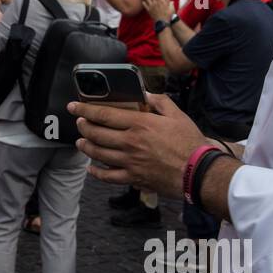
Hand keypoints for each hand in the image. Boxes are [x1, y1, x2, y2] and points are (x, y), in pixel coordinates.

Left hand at [69, 93, 206, 199]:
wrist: (198, 171)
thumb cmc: (190, 142)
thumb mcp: (177, 115)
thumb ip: (159, 102)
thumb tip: (144, 94)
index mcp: (139, 124)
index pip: (104, 115)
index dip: (85, 110)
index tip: (73, 107)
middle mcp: (130, 142)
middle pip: (97, 134)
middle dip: (84, 126)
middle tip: (79, 122)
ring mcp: (130, 162)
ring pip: (98, 154)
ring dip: (86, 146)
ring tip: (81, 141)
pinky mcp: (133, 178)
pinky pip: (108, 177)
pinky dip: (97, 172)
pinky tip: (92, 168)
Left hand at [142, 0, 173, 21]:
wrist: (163, 23)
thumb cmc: (168, 16)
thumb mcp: (172, 8)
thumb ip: (171, 4)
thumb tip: (171, 1)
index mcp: (163, 1)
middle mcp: (157, 3)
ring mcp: (152, 6)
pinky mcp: (149, 10)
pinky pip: (145, 4)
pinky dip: (144, 1)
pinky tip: (143, 0)